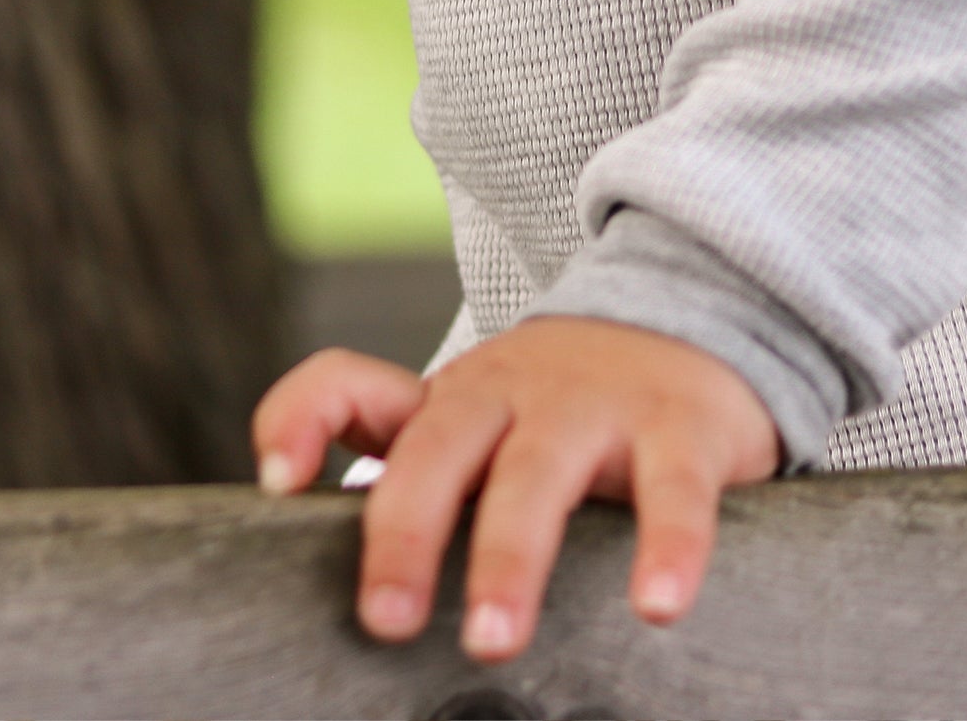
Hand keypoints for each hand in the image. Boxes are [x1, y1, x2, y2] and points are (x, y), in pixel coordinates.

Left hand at [251, 315, 780, 661]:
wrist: (688, 326)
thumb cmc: (558, 410)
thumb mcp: (476, 429)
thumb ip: (408, 476)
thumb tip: (329, 558)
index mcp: (450, 402)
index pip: (351, 384)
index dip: (304, 418)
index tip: (279, 485)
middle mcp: (512, 394)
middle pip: (441, 445)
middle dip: (407, 529)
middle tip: (387, 619)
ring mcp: (594, 405)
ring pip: (540, 474)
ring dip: (511, 556)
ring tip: (494, 640)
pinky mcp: (680, 427)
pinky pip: (673, 490)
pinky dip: (668, 548)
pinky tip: (657, 606)